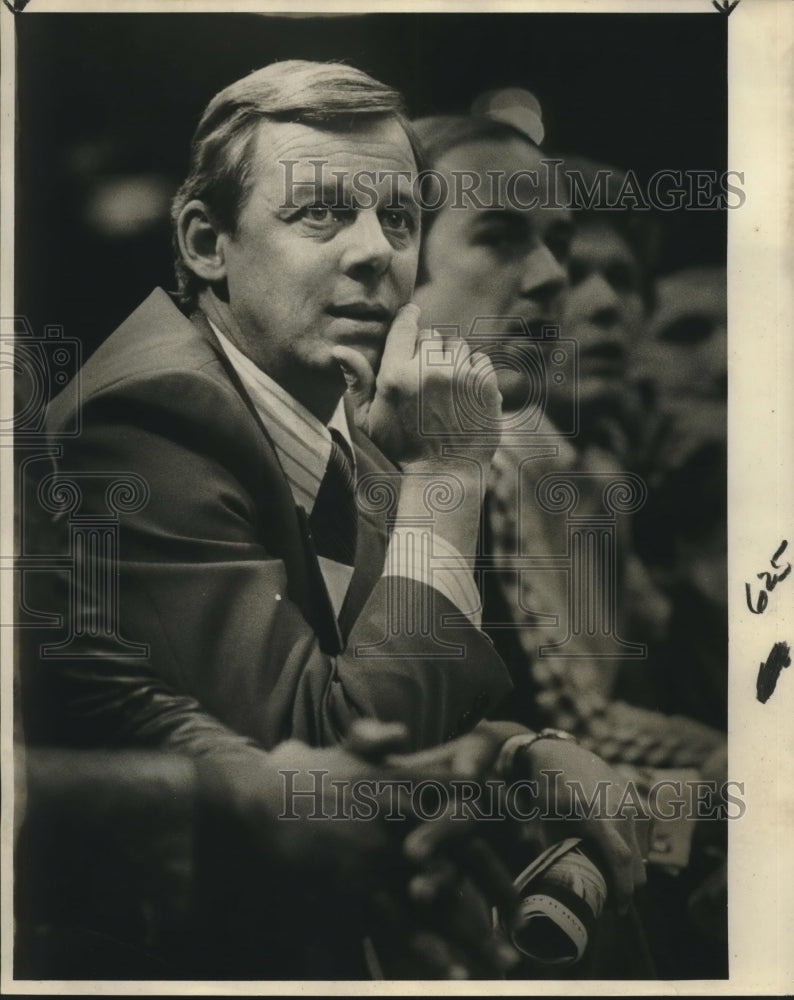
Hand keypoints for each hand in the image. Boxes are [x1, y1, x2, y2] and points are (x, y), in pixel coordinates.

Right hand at [198, 720, 518, 978]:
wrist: (255, 799)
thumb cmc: (301, 775)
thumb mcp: (344, 750)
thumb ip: (378, 740)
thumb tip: (401, 734)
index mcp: (400, 779)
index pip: (465, 796)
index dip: (500, 817)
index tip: (528, 838)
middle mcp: (398, 814)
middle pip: (463, 852)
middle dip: (496, 883)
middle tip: (522, 911)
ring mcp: (379, 851)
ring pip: (439, 897)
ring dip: (473, 931)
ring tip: (504, 960)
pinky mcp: (355, 884)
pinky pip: (400, 924)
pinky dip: (429, 952)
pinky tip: (454, 974)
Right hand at [331, 304, 501, 468]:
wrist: (445, 473)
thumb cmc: (402, 447)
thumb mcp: (369, 420)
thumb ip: (357, 382)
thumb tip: (339, 349)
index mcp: (396, 375)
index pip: (404, 326)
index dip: (408, 317)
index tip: (411, 314)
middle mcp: (428, 370)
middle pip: (432, 334)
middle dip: (429, 349)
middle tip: (427, 375)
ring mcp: (459, 376)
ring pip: (458, 345)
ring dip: (452, 359)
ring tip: (446, 386)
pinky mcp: (483, 384)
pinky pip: (480, 359)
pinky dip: (474, 371)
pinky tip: (464, 393)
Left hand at [518, 737, 647, 912]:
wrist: (559, 754)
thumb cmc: (548, 791)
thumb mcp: (547, 823)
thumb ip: (561, 853)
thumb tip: (570, 886)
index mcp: (596, 814)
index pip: (621, 860)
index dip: (624, 890)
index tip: (618, 910)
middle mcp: (619, 807)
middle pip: (636, 861)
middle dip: (628, 886)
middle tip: (613, 901)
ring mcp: (631, 800)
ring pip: (641, 849)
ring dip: (631, 867)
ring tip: (610, 873)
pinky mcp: (636, 798)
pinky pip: (642, 834)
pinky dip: (633, 847)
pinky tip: (614, 849)